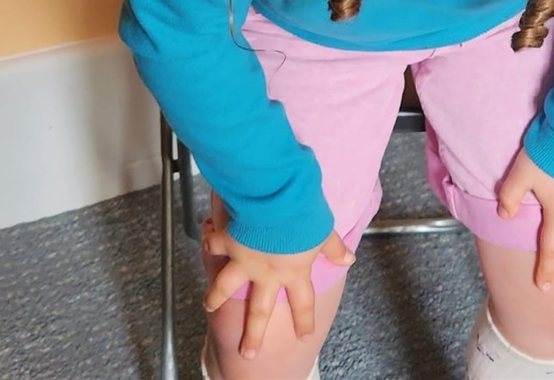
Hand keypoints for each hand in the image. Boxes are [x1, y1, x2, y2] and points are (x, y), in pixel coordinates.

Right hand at [202, 224, 354, 359]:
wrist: (276, 199)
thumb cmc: (303, 215)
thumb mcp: (324, 231)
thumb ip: (334, 248)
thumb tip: (349, 259)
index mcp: (293, 271)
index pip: (302, 303)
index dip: (304, 320)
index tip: (304, 336)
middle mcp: (266, 273)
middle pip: (260, 310)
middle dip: (254, 334)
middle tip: (248, 354)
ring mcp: (244, 260)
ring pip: (225, 286)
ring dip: (215, 296)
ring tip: (208, 305)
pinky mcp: (229, 241)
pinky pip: (214, 244)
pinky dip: (208, 241)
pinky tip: (204, 239)